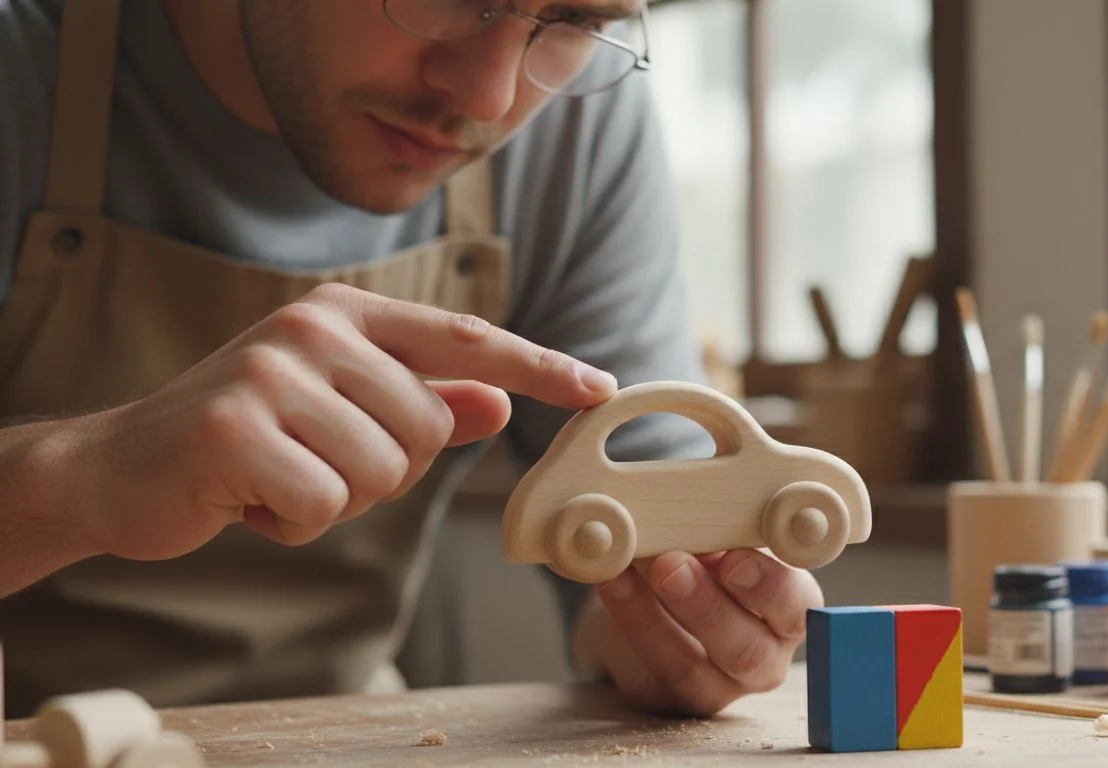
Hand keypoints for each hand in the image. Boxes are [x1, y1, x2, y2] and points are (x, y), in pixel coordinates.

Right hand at [59, 282, 616, 559]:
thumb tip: (496, 402)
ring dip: (337, 498)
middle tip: (315, 462)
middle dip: (384, 471)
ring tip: (280, 475)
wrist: (121, 466)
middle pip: (428, 429)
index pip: (465, 338)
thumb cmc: (246, 440)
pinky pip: (324, 504)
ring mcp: (270, 372)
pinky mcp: (235, 426)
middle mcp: (313, 329)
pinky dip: (295, 522)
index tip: (600, 387)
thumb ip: (422, 402)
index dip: (538, 366)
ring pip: (382, 472)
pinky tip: (251, 498)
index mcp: (346, 315)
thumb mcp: (341, 411)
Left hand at [574, 548, 823, 716]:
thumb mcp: (724, 541)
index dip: (770, 587)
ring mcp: (719, 683)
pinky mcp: (673, 694)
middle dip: (706, 606)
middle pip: (748, 650)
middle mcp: (765, 653)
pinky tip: (613, 583)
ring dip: (654, 617)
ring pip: (691, 667)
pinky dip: (630, 620)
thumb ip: (720, 534)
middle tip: (671, 565)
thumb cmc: (709, 559)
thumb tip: (691, 511)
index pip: (798, 607)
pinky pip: (650, 666)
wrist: (662, 598)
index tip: (733, 558)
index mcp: (790, 607)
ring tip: (631, 572)